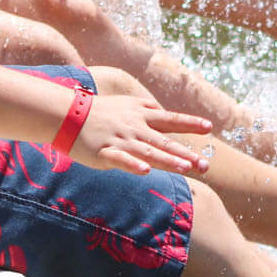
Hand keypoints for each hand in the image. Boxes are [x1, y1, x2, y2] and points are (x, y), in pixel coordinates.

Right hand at [72, 93, 212, 175]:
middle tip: (205, 165)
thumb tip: (163, 112)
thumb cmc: (98, 111)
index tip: (210, 127)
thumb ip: (146, 109)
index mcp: (141, 115)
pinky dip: (133, 165)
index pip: (170, 119)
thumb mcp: (126, 104)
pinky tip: (146, 172)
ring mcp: (120, 140)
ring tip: (185, 168)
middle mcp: (135, 128)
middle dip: (186, 154)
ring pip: (148, 152)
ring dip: (167, 160)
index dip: (190, 123)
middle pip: (165, 142)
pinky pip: (121, 160)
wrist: (66, 113)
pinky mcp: (104, 152)